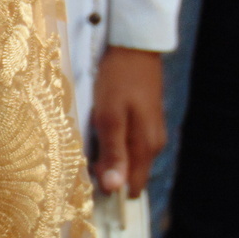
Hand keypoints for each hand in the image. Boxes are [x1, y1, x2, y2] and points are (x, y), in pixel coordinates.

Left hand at [91, 46, 165, 198]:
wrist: (134, 48)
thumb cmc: (118, 80)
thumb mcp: (109, 116)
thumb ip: (113, 153)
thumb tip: (113, 188)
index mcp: (146, 147)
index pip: (132, 188)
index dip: (111, 189)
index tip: (89, 182)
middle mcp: (153, 144)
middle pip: (130, 175)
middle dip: (109, 173)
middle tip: (85, 157)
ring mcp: (151, 132)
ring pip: (129, 159)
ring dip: (110, 157)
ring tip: (90, 141)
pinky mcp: (146, 121)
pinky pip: (129, 144)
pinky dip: (114, 144)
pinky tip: (100, 131)